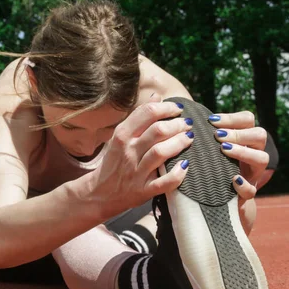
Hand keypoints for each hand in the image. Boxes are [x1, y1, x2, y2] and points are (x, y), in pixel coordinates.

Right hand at [88, 94, 193, 218]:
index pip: (147, 113)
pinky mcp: (143, 191)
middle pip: (157, 131)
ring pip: (160, 153)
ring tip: (189, 138)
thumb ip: (139, 116)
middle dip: (177, 124)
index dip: (167, 108)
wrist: (99, 193)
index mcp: (122, 135)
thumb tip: (157, 96)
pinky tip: (185, 165)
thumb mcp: (121, 136)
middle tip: (187, 124)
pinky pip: (164, 182)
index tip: (178, 108)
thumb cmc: (114, 162)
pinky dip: (177, 174)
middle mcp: (128, 152)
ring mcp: (136, 172)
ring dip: (179, 143)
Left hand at [208, 111, 268, 200]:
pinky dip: (243, 185)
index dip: (232, 118)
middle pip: (260, 134)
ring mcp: (253, 173)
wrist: (218, 196)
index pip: (248, 119)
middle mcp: (254, 152)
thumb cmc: (211, 163)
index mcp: (245, 138)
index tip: (211, 120)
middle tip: (218, 135)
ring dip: (243, 151)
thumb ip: (207, 134)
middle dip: (238, 133)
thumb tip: (189, 115)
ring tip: (224, 149)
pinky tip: (232, 179)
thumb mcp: (211, 148)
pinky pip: (251, 190)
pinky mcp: (248, 193)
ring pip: (263, 158)